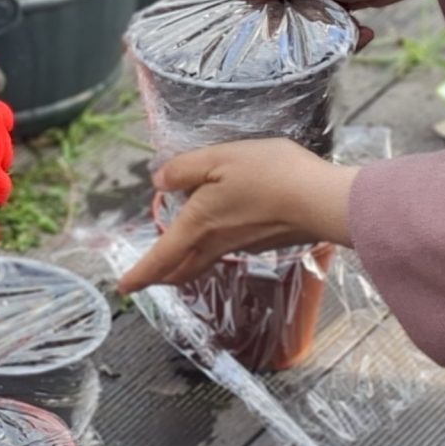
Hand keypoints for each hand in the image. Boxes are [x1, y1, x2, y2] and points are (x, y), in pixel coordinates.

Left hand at [117, 138, 356, 290]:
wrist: (322, 201)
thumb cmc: (269, 175)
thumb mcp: (219, 159)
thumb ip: (185, 169)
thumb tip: (158, 181)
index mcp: (199, 225)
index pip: (161, 257)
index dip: (139, 274)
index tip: (122, 287)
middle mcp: (218, 242)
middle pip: (183, 269)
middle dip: (162, 276)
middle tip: (148, 277)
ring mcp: (243, 245)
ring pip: (206, 260)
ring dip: (187, 262)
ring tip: (178, 254)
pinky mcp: (265, 241)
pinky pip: (229, 249)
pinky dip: (214, 248)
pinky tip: (222, 231)